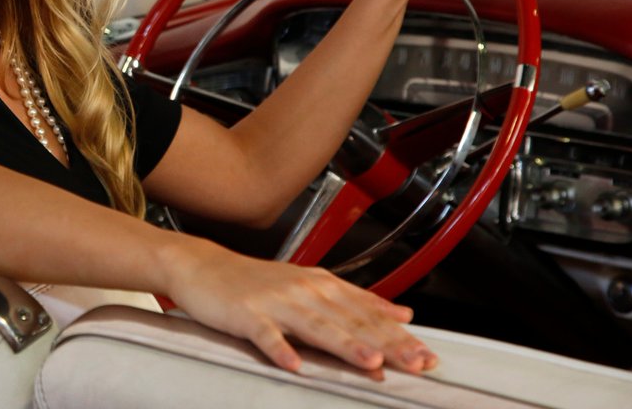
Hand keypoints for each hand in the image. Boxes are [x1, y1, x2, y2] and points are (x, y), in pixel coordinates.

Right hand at [163, 239, 437, 373]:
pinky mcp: (246, 315)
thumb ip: (355, 300)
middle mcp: (304, 291)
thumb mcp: (310, 284)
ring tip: (371, 363)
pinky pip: (265, 335)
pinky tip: (293, 364)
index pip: (368, 312)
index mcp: (322, 285)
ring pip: (316, 326)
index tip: (428, 355)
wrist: (203, 266)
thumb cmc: (255, 281)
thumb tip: (401, 313)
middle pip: (351, 321)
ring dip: (345, 345)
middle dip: (387, 344)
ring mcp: (274, 302)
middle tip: (416, 363)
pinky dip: (280, 349)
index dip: (399, 335)